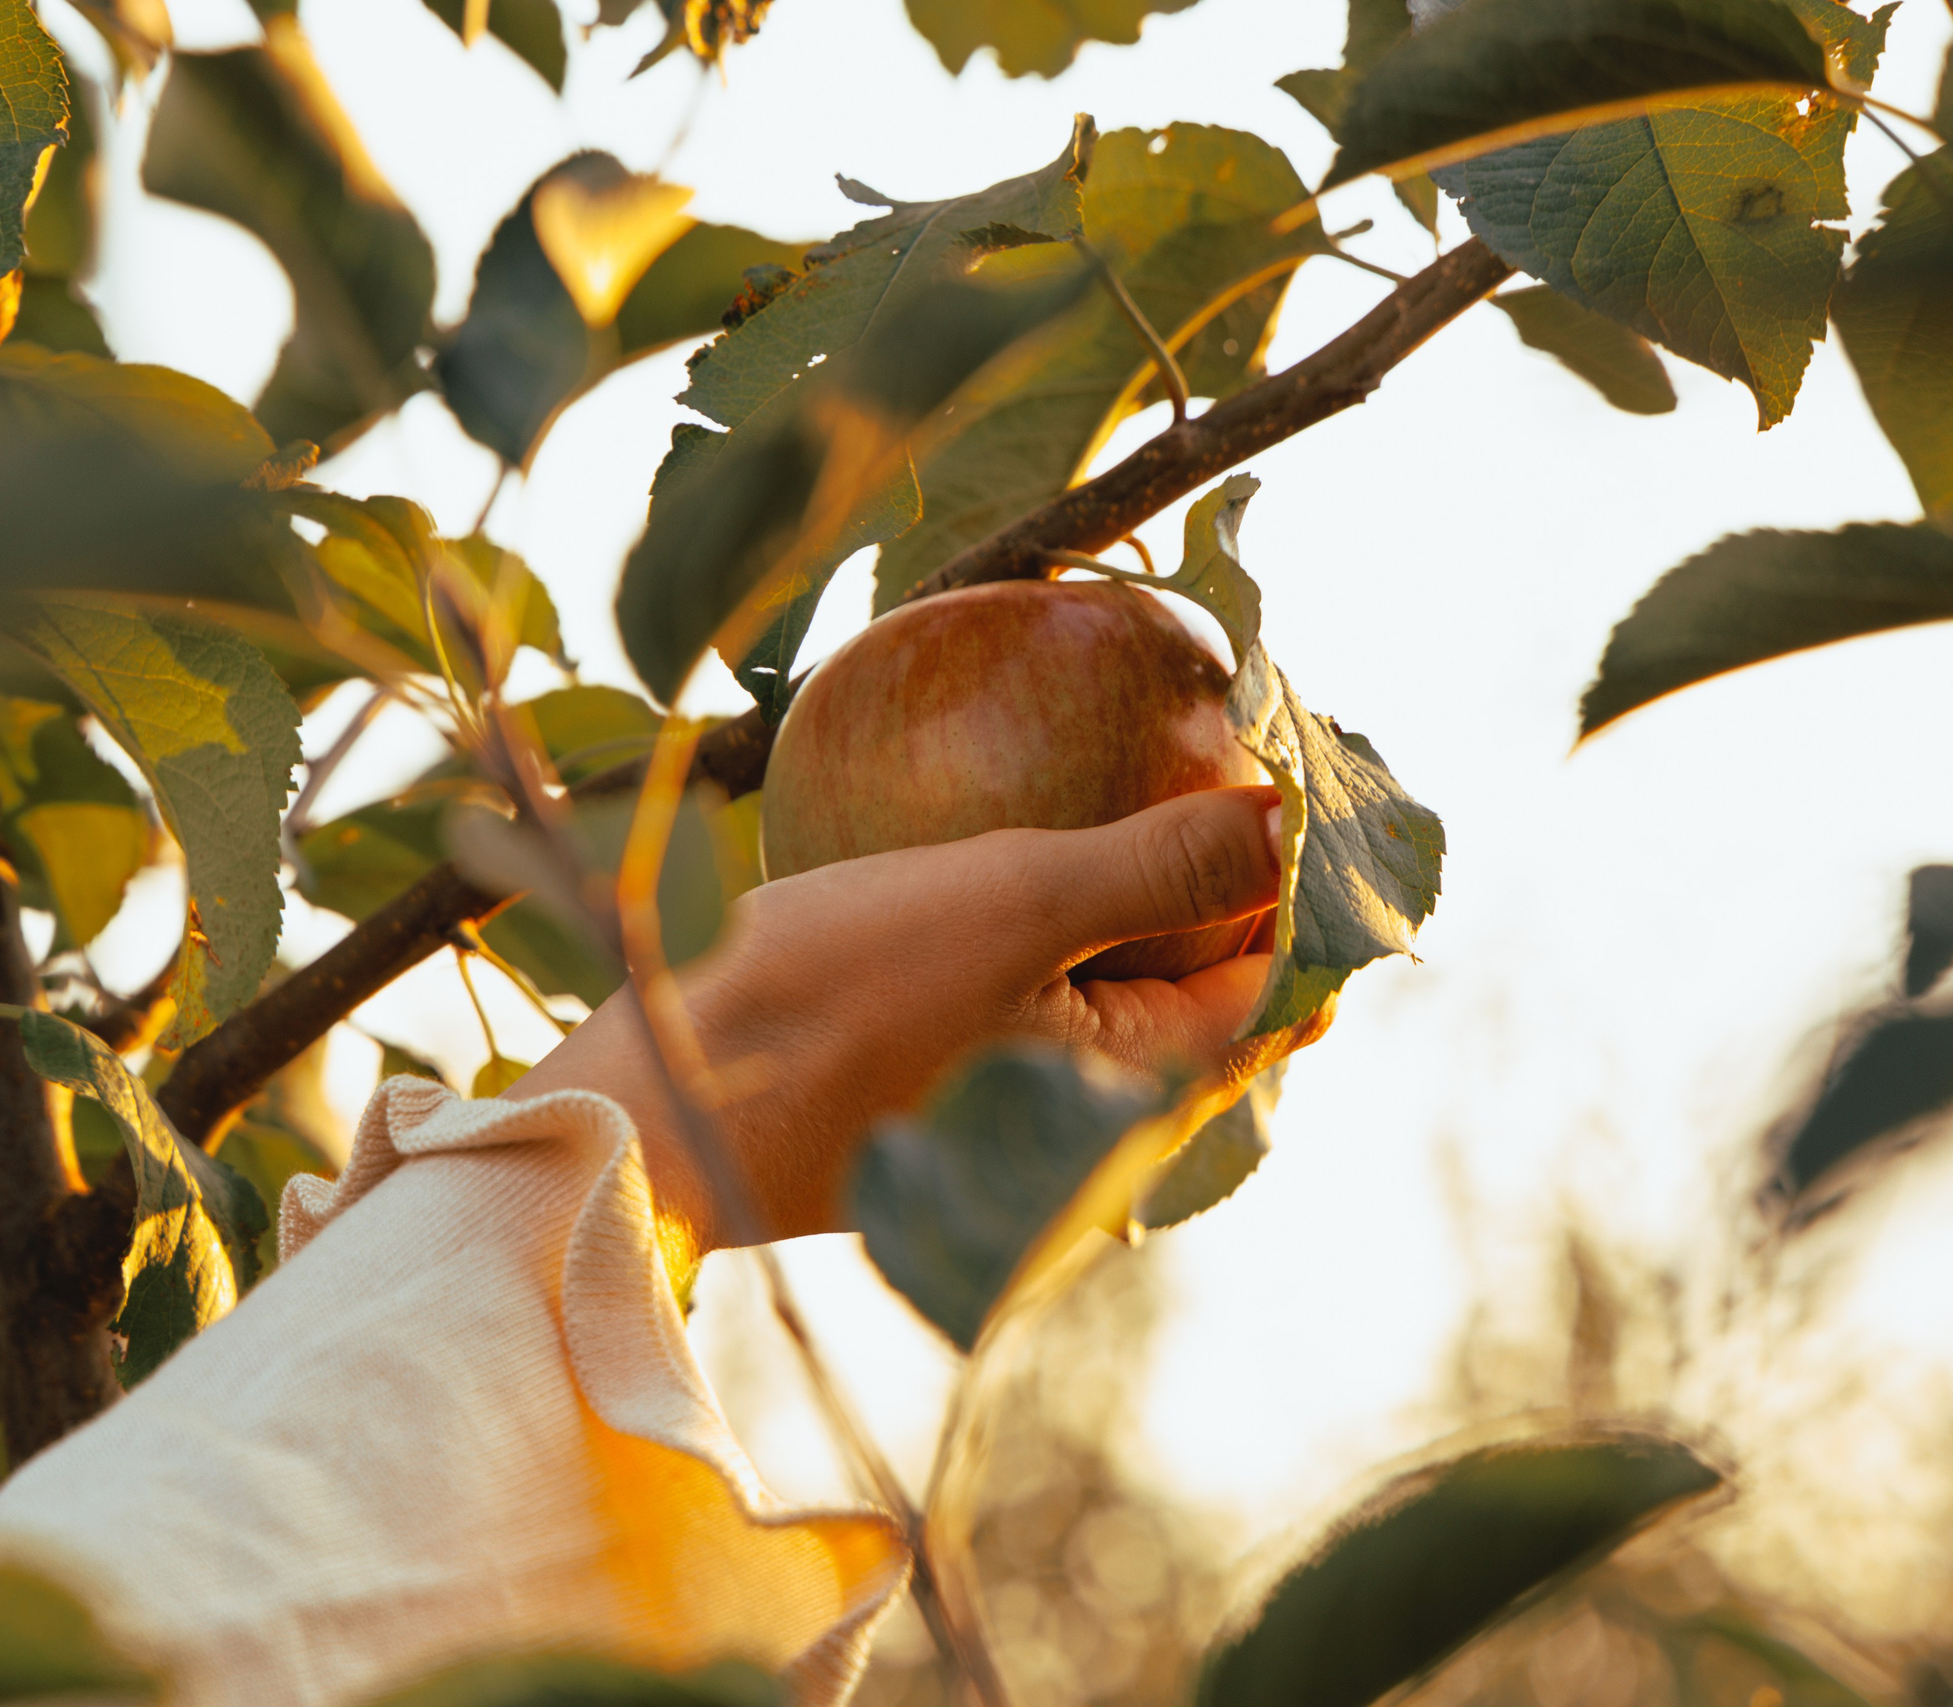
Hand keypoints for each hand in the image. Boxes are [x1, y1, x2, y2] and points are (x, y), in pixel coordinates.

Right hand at [504, 785, 1326, 1271]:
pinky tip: (1000, 870)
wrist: (658, 1106)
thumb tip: (1286, 821)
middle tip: (1214, 778)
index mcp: (1135, 1101)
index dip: (1294, 889)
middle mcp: (1085, 1135)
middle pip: (1196, 1003)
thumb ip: (1164, 866)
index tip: (1285, 782)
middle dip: (1216, 900)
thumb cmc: (836, 1002)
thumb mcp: (1012, 902)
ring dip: (1126, 918)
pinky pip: (1020, 1015)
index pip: (1270, 989)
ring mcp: (1006, 1126)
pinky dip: (1037, 944)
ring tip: (1126, 808)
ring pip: (1106, 1009)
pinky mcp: (934, 1103)